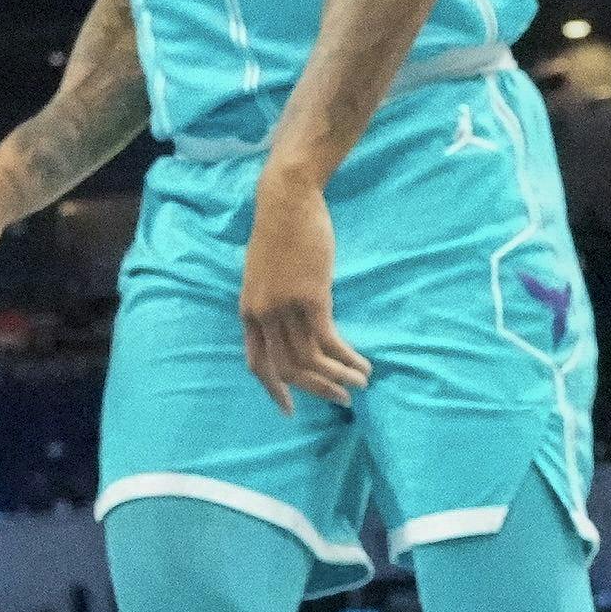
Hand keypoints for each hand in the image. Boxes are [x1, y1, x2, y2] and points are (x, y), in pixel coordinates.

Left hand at [238, 177, 371, 411]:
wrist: (286, 201)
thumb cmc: (279, 234)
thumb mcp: (263, 274)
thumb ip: (271, 303)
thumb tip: (290, 328)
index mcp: (248, 310)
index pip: (257, 363)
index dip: (274, 390)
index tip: (291, 410)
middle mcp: (263, 314)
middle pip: (287, 369)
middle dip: (315, 390)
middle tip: (340, 400)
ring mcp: (285, 308)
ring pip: (311, 360)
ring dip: (338, 378)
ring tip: (359, 384)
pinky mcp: (311, 298)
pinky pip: (329, 342)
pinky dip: (347, 359)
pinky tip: (362, 365)